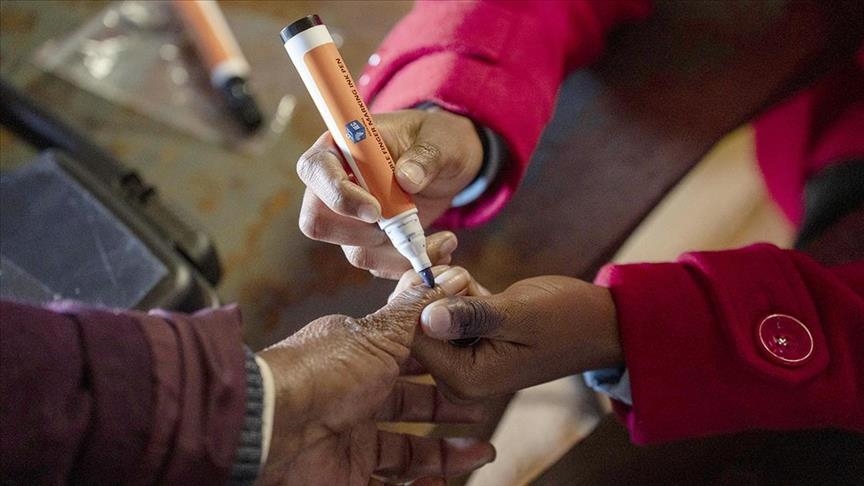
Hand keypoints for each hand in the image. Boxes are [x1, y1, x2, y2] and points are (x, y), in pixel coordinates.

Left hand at [255, 275, 494, 484]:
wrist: (273, 426)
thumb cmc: (322, 372)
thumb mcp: (378, 334)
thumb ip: (414, 312)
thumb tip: (444, 278)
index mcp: (358, 357)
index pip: (407, 358)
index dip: (441, 362)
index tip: (472, 362)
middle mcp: (354, 396)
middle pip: (410, 404)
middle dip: (447, 406)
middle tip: (479, 407)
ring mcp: (349, 438)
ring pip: (407, 448)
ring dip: (445, 451)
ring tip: (481, 451)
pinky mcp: (345, 475)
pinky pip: (389, 484)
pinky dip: (418, 485)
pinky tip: (442, 482)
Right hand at [297, 109, 483, 278]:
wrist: (450, 165)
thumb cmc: (438, 141)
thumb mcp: (441, 140)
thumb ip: (426, 156)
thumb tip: (407, 178)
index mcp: (341, 146)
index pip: (315, 169)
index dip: (337, 194)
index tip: (376, 211)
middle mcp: (335, 184)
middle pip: (318, 220)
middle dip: (362, 234)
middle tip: (404, 227)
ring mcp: (350, 217)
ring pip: (353, 249)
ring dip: (396, 252)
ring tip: (443, 241)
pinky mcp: (368, 240)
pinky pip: (377, 262)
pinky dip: (407, 263)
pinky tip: (439, 248)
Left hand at [398, 271, 623, 401]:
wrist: (600, 324)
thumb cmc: (568, 320)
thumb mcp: (520, 314)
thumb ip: (472, 317)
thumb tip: (426, 317)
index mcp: (464, 380)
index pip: (412, 337)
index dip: (417, 295)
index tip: (436, 262)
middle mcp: (456, 377)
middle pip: (412, 325)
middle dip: (427, 285)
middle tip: (447, 254)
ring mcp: (460, 360)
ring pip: (425, 312)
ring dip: (440, 282)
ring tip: (464, 266)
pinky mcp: (466, 342)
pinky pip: (442, 310)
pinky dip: (451, 288)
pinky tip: (469, 275)